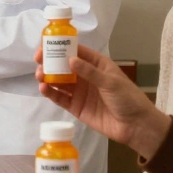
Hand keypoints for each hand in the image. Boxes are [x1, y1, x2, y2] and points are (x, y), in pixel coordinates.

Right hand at [34, 44, 168, 157]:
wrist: (135, 126)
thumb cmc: (128, 99)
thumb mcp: (111, 82)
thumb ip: (90, 72)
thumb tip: (70, 60)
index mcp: (96, 65)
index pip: (76, 51)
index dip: (60, 47)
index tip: (46, 45)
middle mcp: (85, 76)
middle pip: (63, 65)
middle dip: (49, 61)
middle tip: (38, 60)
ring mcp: (79, 91)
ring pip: (58, 81)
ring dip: (47, 76)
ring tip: (39, 75)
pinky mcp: (75, 107)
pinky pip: (60, 97)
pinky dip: (50, 93)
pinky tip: (43, 88)